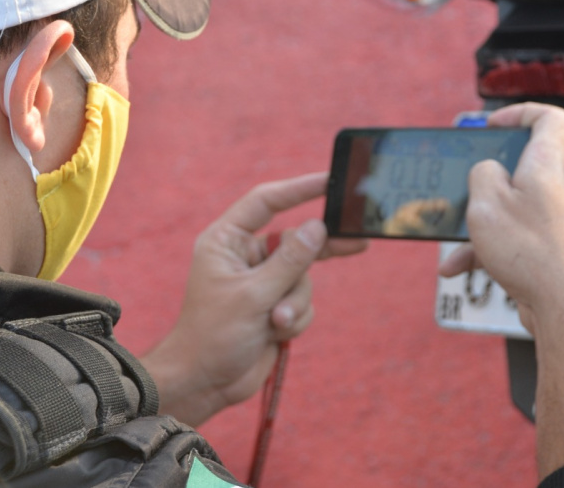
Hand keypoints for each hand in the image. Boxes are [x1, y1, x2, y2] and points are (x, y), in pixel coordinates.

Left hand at [141, 172, 366, 425]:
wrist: (206, 382)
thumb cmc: (214, 336)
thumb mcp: (254, 296)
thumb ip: (289, 261)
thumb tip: (317, 227)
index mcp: (226, 241)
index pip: (266, 202)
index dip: (298, 189)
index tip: (329, 181)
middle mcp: (244, 256)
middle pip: (295, 240)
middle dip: (314, 257)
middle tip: (357, 240)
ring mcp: (262, 281)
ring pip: (303, 276)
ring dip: (296, 302)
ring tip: (277, 323)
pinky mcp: (275, 306)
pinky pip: (303, 301)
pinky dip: (296, 318)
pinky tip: (277, 334)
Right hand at [438, 103, 563, 478]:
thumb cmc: (533, 252)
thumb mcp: (486, 202)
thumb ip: (481, 175)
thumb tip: (487, 172)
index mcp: (547, 164)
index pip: (550, 118)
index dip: (521, 113)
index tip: (493, 125)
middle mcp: (559, 189)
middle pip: (522, 167)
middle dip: (485, 179)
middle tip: (465, 185)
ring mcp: (558, 221)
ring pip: (512, 209)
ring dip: (480, 224)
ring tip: (456, 244)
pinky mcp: (552, 249)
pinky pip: (514, 239)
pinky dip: (487, 249)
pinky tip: (461, 267)